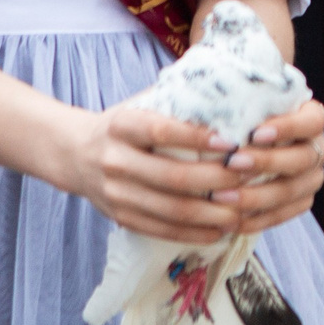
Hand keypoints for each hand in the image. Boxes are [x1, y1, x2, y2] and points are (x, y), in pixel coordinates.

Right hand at [60, 98, 323, 242]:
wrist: (74, 154)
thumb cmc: (124, 126)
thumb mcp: (139, 104)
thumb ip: (176, 99)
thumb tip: (229, 90)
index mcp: (121, 126)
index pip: (161, 132)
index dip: (197, 139)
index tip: (232, 142)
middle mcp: (115, 160)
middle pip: (172, 176)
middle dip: (216, 179)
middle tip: (249, 176)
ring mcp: (116, 193)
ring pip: (170, 209)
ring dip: (211, 213)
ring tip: (242, 209)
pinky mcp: (120, 217)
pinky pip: (161, 230)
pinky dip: (193, 233)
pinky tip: (220, 231)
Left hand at [216, 98, 323, 233]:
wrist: (245, 149)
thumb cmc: (243, 121)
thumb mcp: (246, 109)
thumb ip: (240, 109)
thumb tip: (215, 111)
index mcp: (312, 119)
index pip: (311, 122)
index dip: (288, 128)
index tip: (255, 133)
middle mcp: (318, 149)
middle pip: (302, 158)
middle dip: (266, 162)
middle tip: (231, 163)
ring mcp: (312, 177)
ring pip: (291, 190)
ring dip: (255, 195)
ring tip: (221, 196)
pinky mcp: (302, 201)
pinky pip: (283, 214)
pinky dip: (256, 219)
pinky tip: (230, 220)